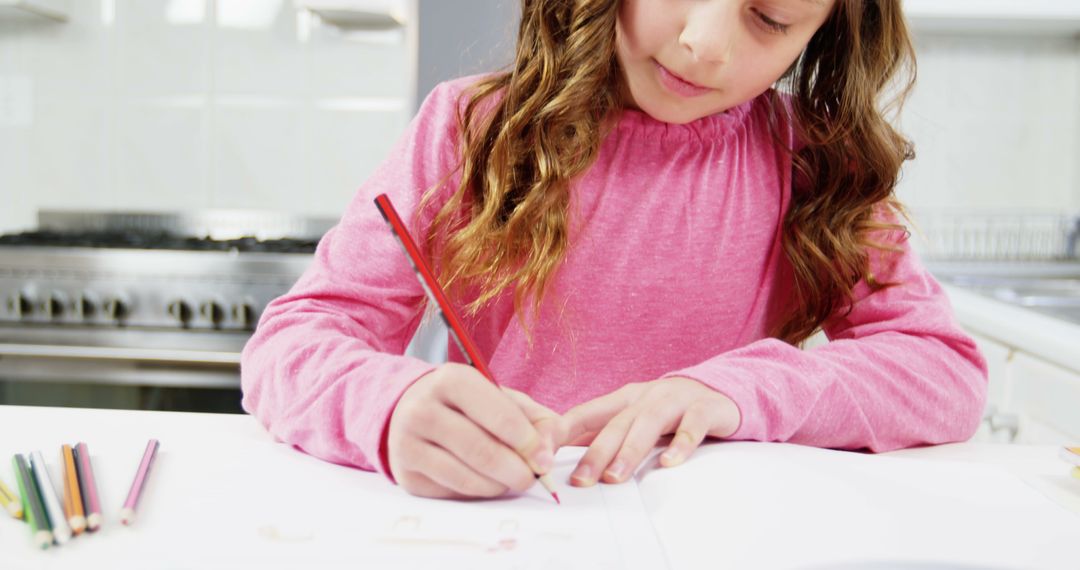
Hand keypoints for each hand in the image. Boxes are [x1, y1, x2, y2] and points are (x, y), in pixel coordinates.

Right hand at [387, 362, 564, 498]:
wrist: (409, 408)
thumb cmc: (465, 403)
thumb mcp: (500, 397)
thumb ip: (536, 419)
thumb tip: (548, 451)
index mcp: (451, 380)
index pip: (500, 417)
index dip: (529, 443)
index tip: (544, 458)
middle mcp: (423, 409)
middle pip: (482, 451)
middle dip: (517, 470)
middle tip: (532, 477)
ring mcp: (408, 443)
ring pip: (466, 477)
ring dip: (499, 485)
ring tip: (511, 479)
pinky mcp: (406, 473)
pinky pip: (452, 492)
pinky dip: (477, 492)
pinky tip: (485, 480)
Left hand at [562, 377, 739, 485]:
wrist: (721, 391)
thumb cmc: (669, 411)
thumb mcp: (634, 418)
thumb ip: (604, 434)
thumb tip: (562, 457)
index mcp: (624, 399)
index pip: (586, 412)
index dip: (562, 430)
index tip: (540, 450)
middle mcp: (646, 397)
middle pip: (616, 423)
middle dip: (595, 452)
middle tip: (580, 480)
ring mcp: (675, 400)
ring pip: (648, 423)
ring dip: (630, 451)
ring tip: (615, 477)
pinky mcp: (705, 408)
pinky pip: (692, 424)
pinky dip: (681, 443)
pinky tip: (669, 462)